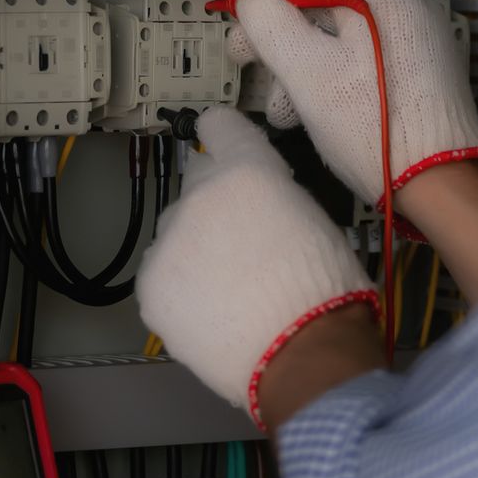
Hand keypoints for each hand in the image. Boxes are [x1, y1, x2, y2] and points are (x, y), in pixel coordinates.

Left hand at [138, 107, 380, 426]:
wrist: (302, 352)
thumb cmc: (327, 287)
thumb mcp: (314, 219)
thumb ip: (272, 199)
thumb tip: (253, 205)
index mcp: (246, 171)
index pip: (219, 126)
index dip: (223, 137)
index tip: (222, 145)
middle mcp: (199, 197)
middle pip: (197, 187)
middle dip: (216, 208)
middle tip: (242, 246)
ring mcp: (168, 243)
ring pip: (175, 236)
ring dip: (195, 251)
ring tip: (229, 291)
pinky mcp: (151, 287)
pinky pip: (162, 278)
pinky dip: (181, 291)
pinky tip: (211, 313)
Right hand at [227, 0, 477, 211]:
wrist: (442, 187)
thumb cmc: (376, 131)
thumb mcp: (310, 75)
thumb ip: (273, 27)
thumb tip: (256, 2)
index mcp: (386, 1)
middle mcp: (406, 13)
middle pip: (328, 0)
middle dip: (276, 25)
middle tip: (240, 48)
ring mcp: (414, 45)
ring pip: (340, 35)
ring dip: (295, 59)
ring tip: (271, 99)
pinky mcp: (416, 75)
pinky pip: (358, 58)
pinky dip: (324, 74)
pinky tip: (301, 110)